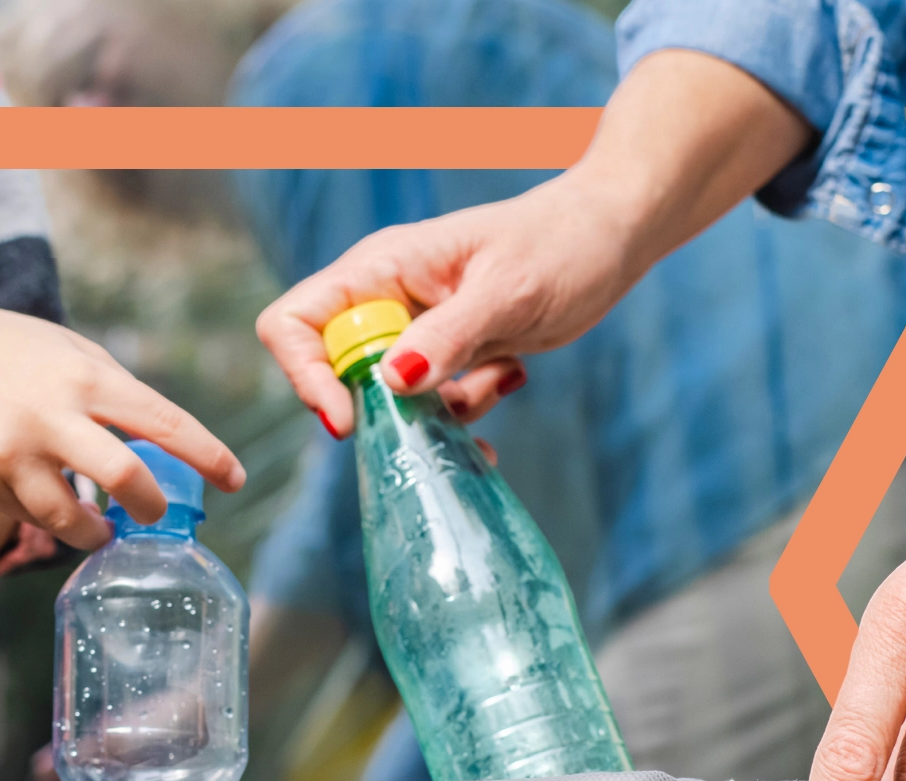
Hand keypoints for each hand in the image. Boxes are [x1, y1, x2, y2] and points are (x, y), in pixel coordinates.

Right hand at [0, 280, 244, 549]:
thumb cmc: (10, 349)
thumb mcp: (72, 351)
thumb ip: (116, 395)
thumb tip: (164, 448)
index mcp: (86, 376)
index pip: (164, 423)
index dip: (207, 457)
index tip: (234, 480)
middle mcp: (51, 416)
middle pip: (126, 479)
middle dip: (151, 506)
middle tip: (153, 513)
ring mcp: (12, 454)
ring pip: (72, 520)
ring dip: (96, 531)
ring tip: (102, 526)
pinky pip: (29, 517)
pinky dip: (47, 514)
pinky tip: (45, 497)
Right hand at [254, 50, 813, 436]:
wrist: (612, 235)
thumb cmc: (563, 242)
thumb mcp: (509, 291)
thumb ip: (448, 336)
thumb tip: (389, 382)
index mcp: (380, 269)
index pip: (292, 324)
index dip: (307, 376)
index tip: (351, 420)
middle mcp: (384, 299)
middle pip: (334, 373)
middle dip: (382, 408)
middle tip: (446, 406)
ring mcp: (414, 328)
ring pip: (385, 399)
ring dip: (435, 414)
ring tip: (498, 381)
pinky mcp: (445, 353)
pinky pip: (428, 403)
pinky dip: (462, 414)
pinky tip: (508, 384)